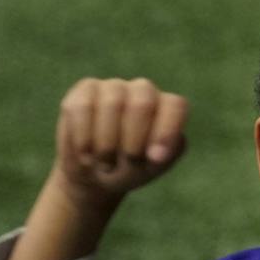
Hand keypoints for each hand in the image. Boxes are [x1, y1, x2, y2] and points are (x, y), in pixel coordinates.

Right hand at [53, 77, 188, 204]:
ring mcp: (114, 86)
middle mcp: (143, 90)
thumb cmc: (129, 170)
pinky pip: (83, 108)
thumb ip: (161, 159)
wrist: (92, 173)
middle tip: (127, 161)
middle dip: (133, 140)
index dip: (167, 131)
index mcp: (166, 108)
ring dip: (107, 144)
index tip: (156, 159)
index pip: (175, 106)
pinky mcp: (85, 89)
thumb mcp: (149, 170)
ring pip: (112, 103)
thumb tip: (157, 154)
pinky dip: (84, 138)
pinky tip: (86, 155)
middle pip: (143, 103)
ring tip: (105, 165)